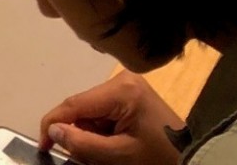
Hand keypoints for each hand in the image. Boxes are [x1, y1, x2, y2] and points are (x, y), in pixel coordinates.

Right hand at [38, 74, 184, 164]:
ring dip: (88, 133)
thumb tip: (53, 131)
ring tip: (103, 153)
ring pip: (91, 110)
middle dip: (76, 132)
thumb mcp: (119, 156)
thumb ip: (83, 144)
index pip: (75, 104)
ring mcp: (128, 86)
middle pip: (82, 106)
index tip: (43, 145)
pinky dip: (100, 130)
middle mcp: (122, 80)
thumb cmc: (158, 157)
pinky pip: (103, 111)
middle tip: (81, 157)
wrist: (194, 158)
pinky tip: (110, 145)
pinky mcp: (131, 94)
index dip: (53, 124)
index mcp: (121, 90)